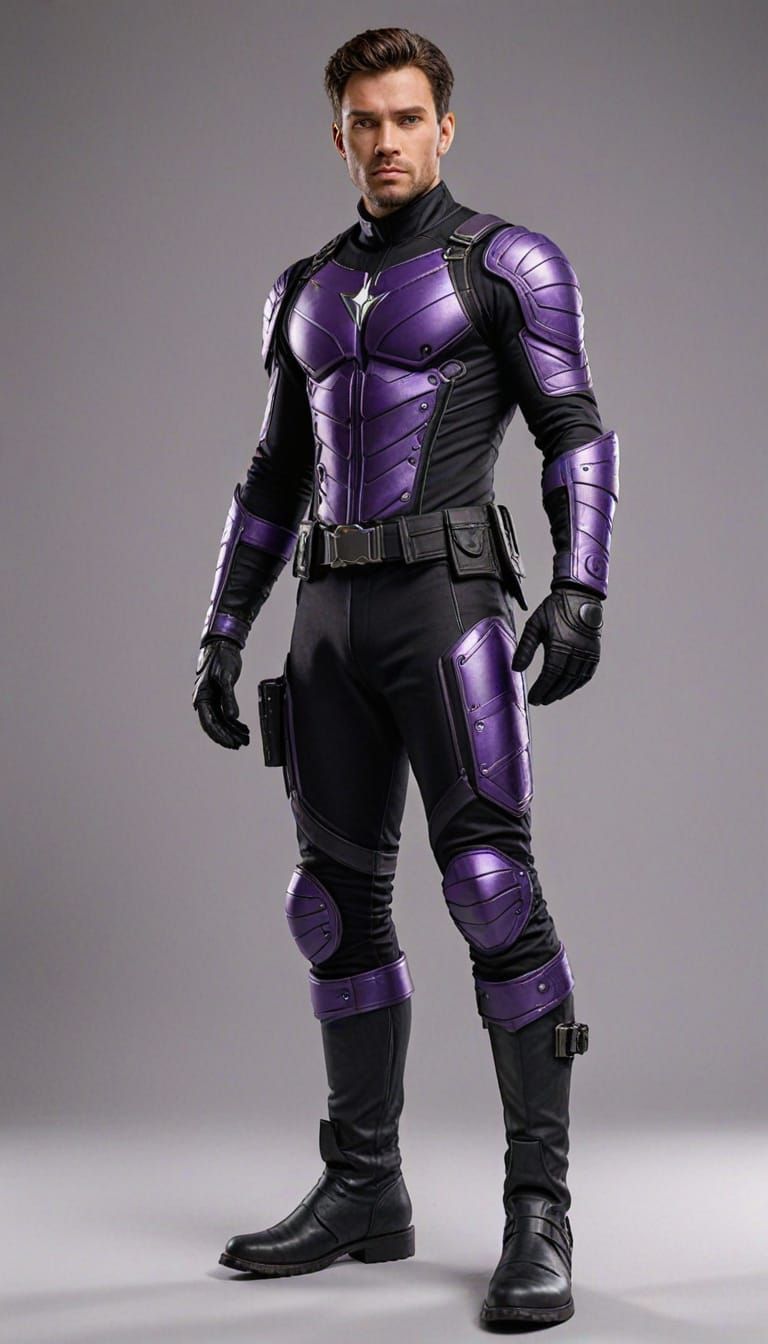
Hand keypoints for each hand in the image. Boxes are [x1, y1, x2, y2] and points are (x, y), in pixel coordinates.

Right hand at [193, 638, 249, 748]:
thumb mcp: (226, 678)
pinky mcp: (219, 695)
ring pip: (221, 720)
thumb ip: (229, 698)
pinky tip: (243, 728)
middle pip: (215, 724)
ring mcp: (212, 698)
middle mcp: (204, 700)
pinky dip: (235, 721)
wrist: (223, 644)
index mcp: (202, 697)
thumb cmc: (222, 658)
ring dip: (232, 730)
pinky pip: (226, 713)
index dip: (220, 735)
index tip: (231, 744)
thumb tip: (232, 717)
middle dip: (228, 736)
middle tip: (241, 744)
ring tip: (246, 739)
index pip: (209, 723)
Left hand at [511, 588, 602, 704]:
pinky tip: (567, 689)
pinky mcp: (594, 653)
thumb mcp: (535, 625)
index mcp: (560, 644)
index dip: (541, 689)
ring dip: (562, 692)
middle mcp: (577, 651)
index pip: (550, 674)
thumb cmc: (555, 609)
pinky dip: (576, 685)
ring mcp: (588, 653)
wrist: (579, 596)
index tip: (533, 699)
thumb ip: (525, 647)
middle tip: (540, 700)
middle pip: (562, 681)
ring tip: (550, 697)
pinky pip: (586, 675)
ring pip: (575, 680)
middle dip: (550, 693)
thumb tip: (516, 668)